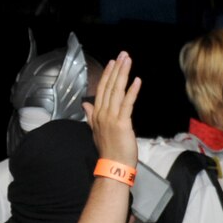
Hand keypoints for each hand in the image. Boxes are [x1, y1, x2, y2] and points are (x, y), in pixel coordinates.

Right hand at [81, 50, 140, 166]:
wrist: (113, 167)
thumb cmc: (109, 150)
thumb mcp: (97, 130)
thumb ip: (91, 115)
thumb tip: (85, 103)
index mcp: (97, 114)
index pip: (102, 90)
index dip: (108, 75)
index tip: (113, 62)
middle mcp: (102, 113)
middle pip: (109, 87)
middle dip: (116, 69)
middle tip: (123, 54)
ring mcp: (111, 118)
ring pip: (117, 91)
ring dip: (123, 74)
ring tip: (128, 61)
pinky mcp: (122, 123)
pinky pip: (127, 104)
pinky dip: (132, 91)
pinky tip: (137, 80)